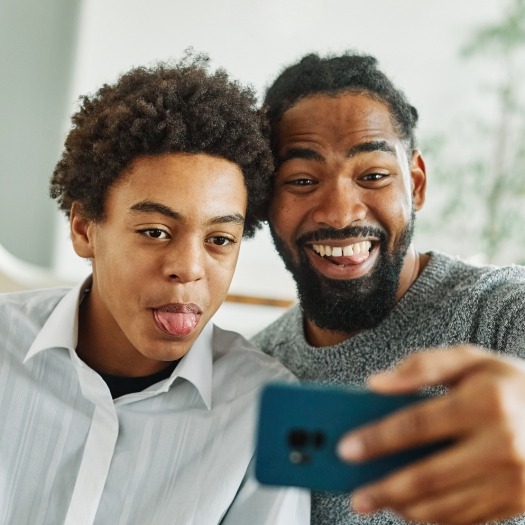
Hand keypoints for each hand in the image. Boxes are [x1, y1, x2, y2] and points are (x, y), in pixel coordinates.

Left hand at [337, 345, 524, 523]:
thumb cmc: (510, 385)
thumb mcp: (471, 359)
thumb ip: (422, 366)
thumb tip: (376, 384)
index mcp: (485, 403)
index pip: (416, 424)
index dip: (377, 439)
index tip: (347, 448)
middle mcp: (501, 444)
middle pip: (427, 475)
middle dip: (384, 488)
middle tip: (355, 494)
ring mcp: (513, 479)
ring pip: (446, 505)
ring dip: (404, 508)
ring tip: (375, 503)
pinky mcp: (518, 502)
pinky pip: (467, 518)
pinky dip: (433, 517)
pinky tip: (409, 508)